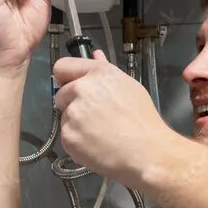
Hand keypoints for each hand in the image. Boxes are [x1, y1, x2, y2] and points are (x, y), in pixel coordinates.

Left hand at [53, 51, 174, 183]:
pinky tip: (96, 145)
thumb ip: (106, 70)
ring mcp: (72, 114)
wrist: (146, 152)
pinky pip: (67, 137)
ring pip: (65, 117)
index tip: (72, 87)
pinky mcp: (68, 136)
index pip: (62, 67)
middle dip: (72, 104)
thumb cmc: (143, 119)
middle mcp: (81, 89)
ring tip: (100, 133)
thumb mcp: (129, 87)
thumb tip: (95, 55)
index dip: (66, 78)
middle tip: (95, 116)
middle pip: (61, 94)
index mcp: (97, 73)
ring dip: (76, 124)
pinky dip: (78, 142)